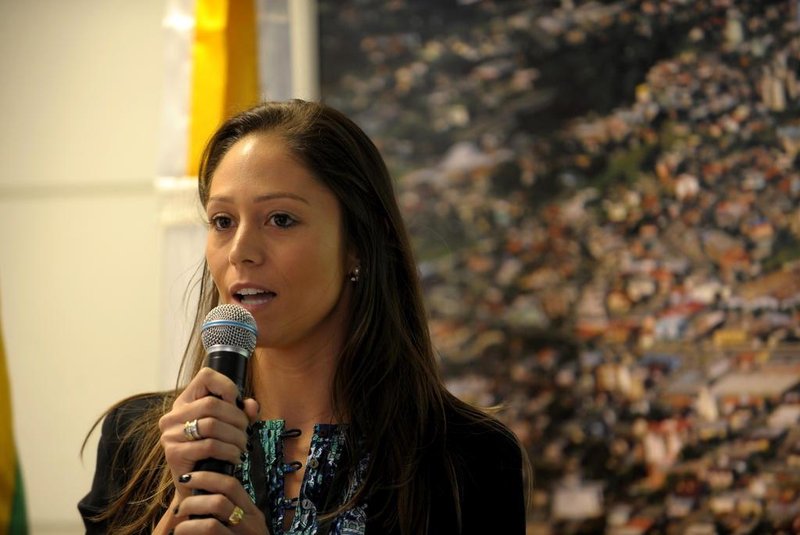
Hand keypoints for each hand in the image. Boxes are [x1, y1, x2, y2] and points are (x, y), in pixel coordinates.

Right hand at [158, 367, 258, 501]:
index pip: (205, 376)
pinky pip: (209, 446)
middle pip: (212, 404)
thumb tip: (252, 405)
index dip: (227, 386)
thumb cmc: (214, 453)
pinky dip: (229, 451)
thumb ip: (242, 413)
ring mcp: (170, 434)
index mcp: (185, 402)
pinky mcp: (174, 453)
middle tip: (246, 433)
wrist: (197, 488)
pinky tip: (235, 458)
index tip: (237, 404)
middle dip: (237, 418)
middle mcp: (173, 416)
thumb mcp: (229, 427)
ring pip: (212, 425)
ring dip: (235, 437)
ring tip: (243, 447)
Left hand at [172, 471, 267, 533]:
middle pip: (224, 491)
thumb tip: (201, 498)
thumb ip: (229, 516)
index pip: (233, 484)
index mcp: (253, 513)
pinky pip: (209, 529)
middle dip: (196, 490)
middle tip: (180, 502)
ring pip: (215, 510)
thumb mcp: (242, 531)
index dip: (208, 476)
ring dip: (191, 508)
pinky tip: (180, 533)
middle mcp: (252, 522)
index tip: (188, 478)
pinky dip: (189, 528)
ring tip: (178, 520)